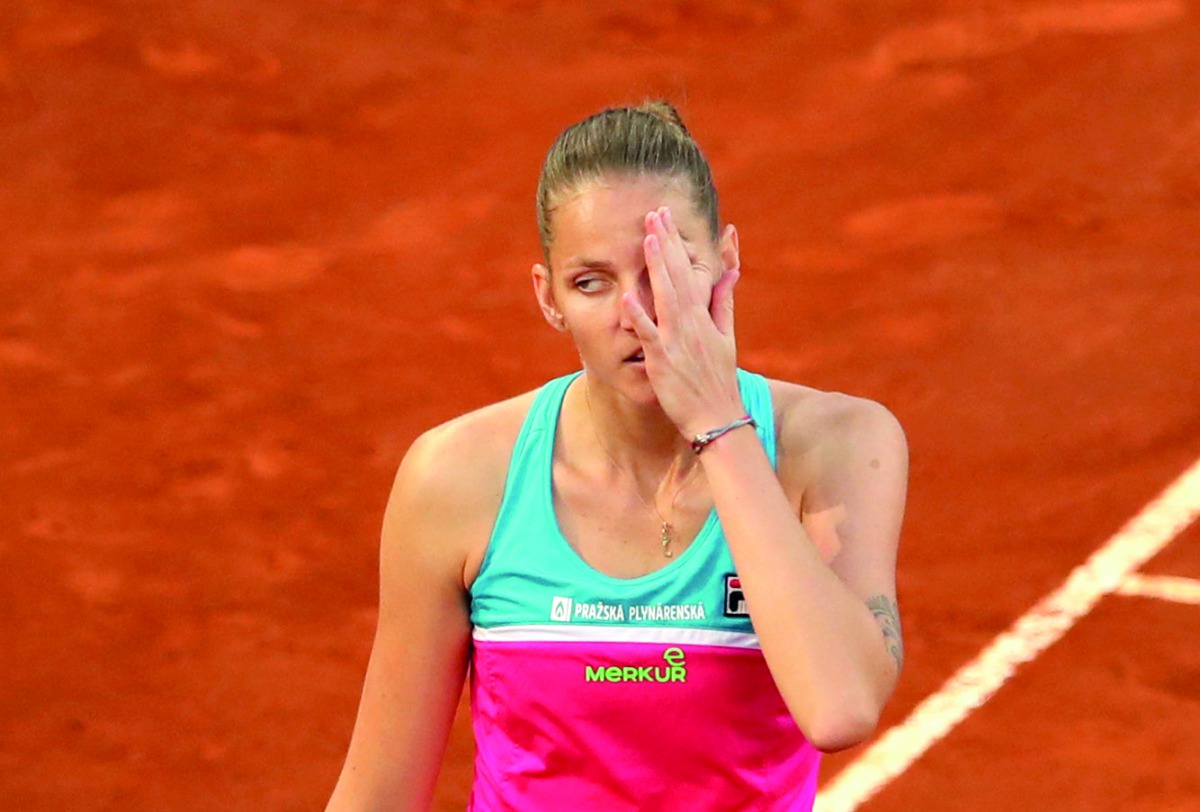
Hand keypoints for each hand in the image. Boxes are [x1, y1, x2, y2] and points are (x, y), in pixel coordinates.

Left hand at [620, 206, 744, 438]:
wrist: (717, 417)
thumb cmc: (718, 378)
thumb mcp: (726, 335)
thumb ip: (723, 300)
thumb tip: (730, 270)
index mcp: (703, 315)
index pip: (688, 270)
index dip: (675, 244)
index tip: (665, 218)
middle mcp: (690, 323)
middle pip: (676, 275)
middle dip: (665, 243)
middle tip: (655, 212)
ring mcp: (677, 340)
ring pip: (666, 296)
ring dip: (657, 267)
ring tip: (648, 237)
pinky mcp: (663, 360)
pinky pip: (649, 335)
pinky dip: (639, 316)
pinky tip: (626, 296)